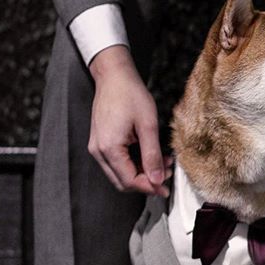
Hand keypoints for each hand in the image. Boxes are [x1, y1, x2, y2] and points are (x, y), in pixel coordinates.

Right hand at [88, 45, 171, 195]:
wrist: (114, 75)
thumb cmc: (130, 94)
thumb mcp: (148, 125)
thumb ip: (152, 155)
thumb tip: (157, 180)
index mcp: (109, 148)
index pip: (129, 180)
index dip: (149, 187)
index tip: (165, 188)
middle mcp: (99, 151)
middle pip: (123, 181)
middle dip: (146, 182)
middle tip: (167, 177)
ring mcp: (98, 147)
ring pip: (121, 173)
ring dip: (142, 173)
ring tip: (164, 163)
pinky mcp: (102, 143)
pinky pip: (118, 162)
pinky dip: (136, 163)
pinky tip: (152, 156)